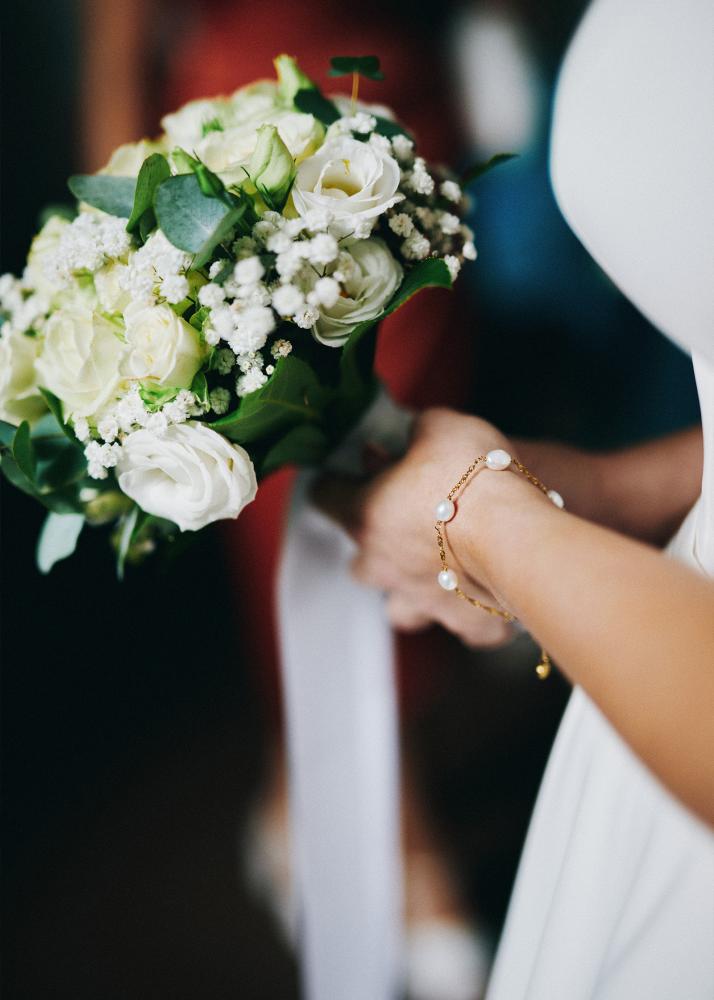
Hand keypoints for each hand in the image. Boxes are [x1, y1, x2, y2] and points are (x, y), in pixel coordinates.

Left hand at [314, 408, 519, 646]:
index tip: (355, 472)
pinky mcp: (466, 623)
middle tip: (413, 521)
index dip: (339, 480)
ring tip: (443, 569)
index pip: (325, 495)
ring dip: (414, 589)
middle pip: (361, 562)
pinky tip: (487, 593)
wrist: (519, 536)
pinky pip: (462, 626)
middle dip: (380, 544)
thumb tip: (415, 434)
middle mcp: (383, 566)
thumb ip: (418, 430)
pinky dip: (471, 612)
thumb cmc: (471, 478)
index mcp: (363, 515)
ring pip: (400, 607)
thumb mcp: (440, 427)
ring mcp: (421, 601)